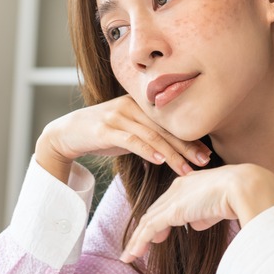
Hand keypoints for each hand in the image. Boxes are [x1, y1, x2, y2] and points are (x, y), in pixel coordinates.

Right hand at [36, 94, 211, 181]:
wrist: (67, 132)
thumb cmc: (102, 133)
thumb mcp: (128, 132)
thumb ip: (149, 137)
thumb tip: (175, 152)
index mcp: (140, 104)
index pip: (170, 122)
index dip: (189, 137)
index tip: (206, 153)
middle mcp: (130, 106)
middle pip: (164, 128)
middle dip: (186, 146)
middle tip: (204, 161)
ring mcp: (117, 116)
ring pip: (151, 135)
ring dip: (171, 154)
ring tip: (186, 169)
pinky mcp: (104, 129)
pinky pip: (130, 140)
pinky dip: (147, 150)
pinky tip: (160, 161)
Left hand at [119, 164, 273, 262]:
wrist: (243, 187)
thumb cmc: (238, 194)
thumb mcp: (218, 205)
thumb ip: (205, 214)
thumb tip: (195, 224)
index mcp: (189, 182)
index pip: (168, 203)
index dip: (159, 219)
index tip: (157, 234)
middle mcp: (178, 187)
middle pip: (154, 211)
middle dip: (144, 230)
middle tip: (136, 246)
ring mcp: (174, 199)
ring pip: (148, 221)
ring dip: (138, 240)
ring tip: (129, 255)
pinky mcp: (172, 211)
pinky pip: (150, 228)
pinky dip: (140, 242)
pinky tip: (134, 254)